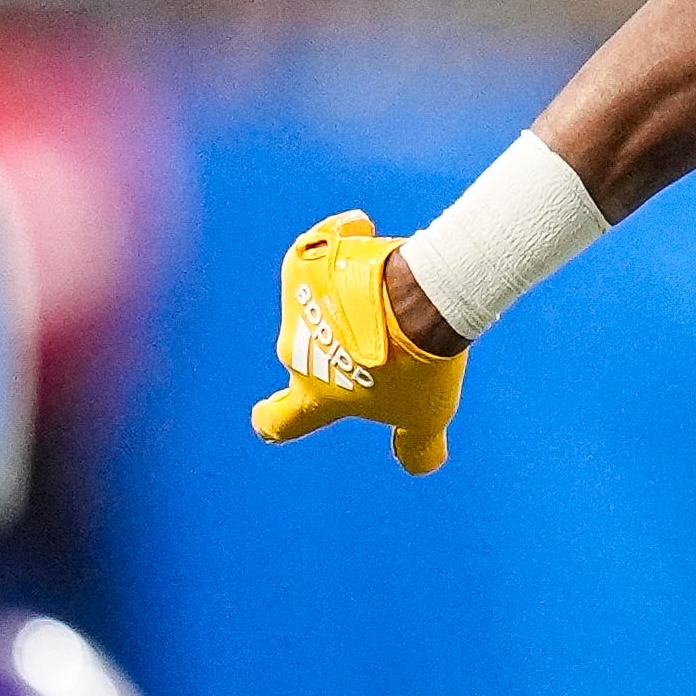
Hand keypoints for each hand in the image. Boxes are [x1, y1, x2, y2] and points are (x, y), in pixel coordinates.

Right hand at [253, 210, 466, 472]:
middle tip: (391, 342)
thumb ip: (418, 444)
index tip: (269, 419)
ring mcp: (297, 306)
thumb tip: (420, 465)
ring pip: (323, 305)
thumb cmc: (420, 365)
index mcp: (314, 395)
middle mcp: (295, 351)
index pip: (281, 420)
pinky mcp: (303, 263)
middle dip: (345, 349)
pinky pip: (319, 254)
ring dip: (353, 302)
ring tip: (397, 296)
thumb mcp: (426, 415)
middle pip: (311, 356)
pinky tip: (365, 231)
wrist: (419, 301)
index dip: (274, 421)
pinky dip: (341, 244)